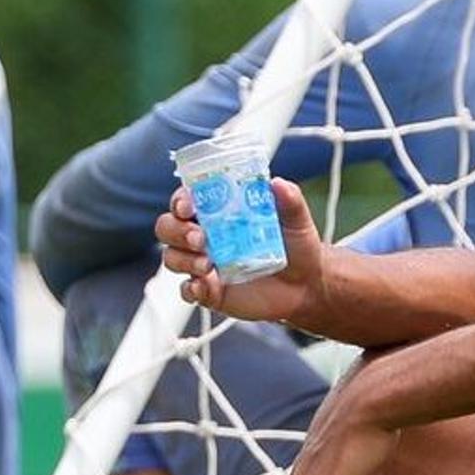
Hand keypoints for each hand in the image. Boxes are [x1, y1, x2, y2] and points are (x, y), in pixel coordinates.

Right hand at [156, 176, 322, 328]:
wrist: (306, 287)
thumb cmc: (298, 247)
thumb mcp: (297, 220)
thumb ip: (289, 200)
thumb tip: (278, 183)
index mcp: (220, 212)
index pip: (187, 199)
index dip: (180, 200)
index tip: (188, 206)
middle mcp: (206, 236)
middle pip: (168, 227)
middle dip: (176, 230)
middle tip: (199, 238)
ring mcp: (205, 264)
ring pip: (171, 257)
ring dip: (182, 259)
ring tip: (208, 265)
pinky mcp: (210, 291)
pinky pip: (187, 290)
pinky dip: (190, 289)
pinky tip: (204, 287)